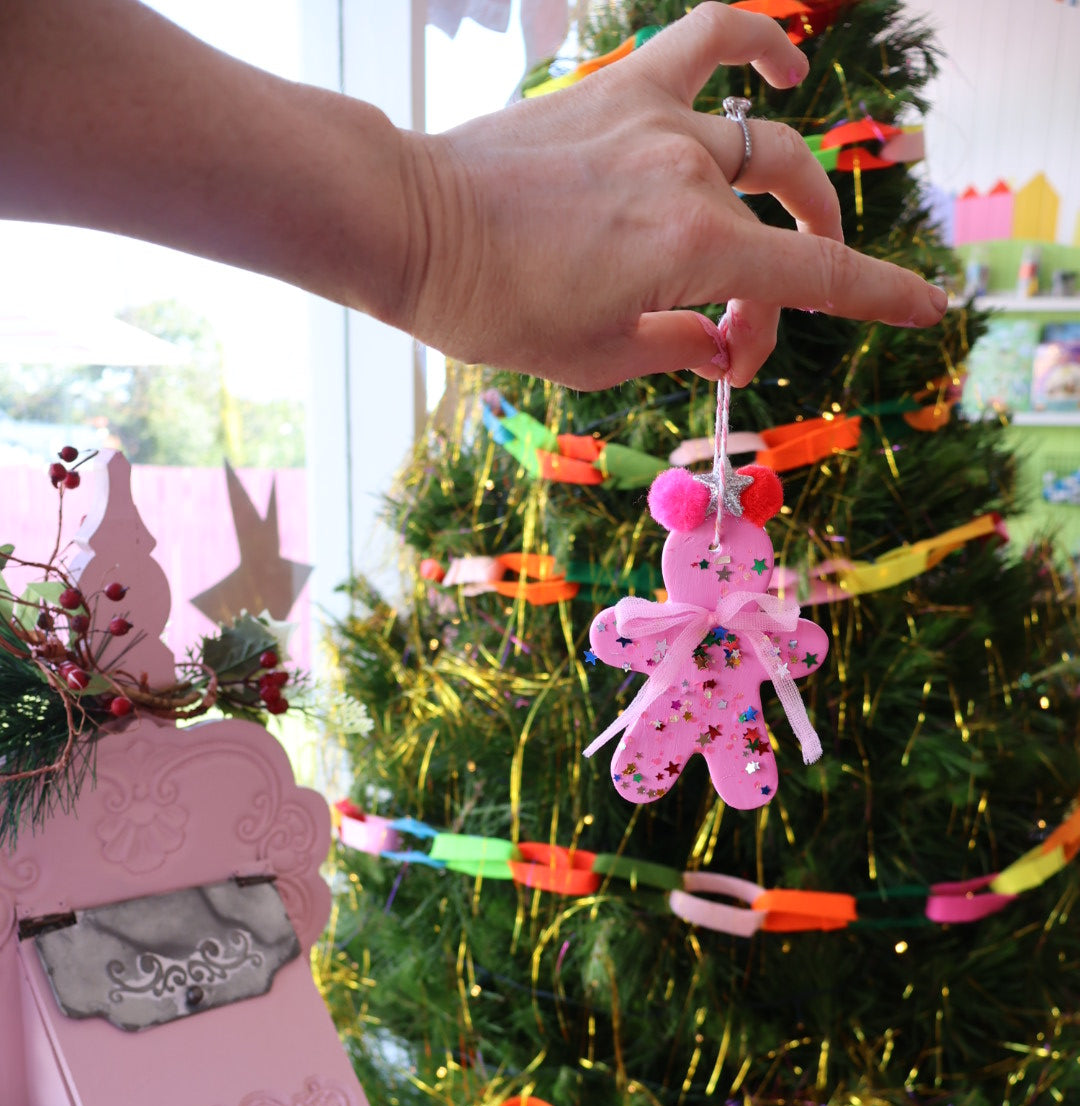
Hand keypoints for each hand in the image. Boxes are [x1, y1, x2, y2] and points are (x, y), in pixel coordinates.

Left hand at [398, 3, 946, 388]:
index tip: (928, 312)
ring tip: (794, 225)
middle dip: (782, 295)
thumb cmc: (494, 307)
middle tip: (738, 338)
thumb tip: (719, 344)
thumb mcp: (594, 358)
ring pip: (766, 149)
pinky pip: (710, 40)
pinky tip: (786, 60)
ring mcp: (660, 120)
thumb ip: (676, 349)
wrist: (414, 227)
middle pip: (782, 234)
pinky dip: (758, 41)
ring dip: (792, 197)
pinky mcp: (623, 89)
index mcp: (692, 251)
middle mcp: (691, 177)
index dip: (881, 298)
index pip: (815, 279)